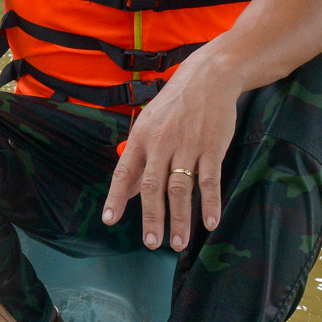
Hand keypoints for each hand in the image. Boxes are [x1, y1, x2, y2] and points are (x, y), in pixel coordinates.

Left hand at [100, 51, 243, 250]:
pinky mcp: (212, 148)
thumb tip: (130, 191)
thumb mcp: (149, 125)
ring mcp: (188, 146)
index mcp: (141, 138)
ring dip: (180, 218)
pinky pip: (210, 180)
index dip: (117, 197)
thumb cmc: (175, 105)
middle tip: (152, 243)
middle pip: (154, 186)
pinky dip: (210, 203)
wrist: (208, 78)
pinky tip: (210, 222)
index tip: (110, 220)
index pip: (125, 172)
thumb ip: (140, 159)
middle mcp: (162, 144)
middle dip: (152, 217)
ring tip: (179, 243)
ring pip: (181, 188)